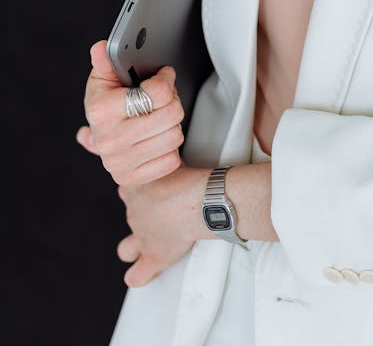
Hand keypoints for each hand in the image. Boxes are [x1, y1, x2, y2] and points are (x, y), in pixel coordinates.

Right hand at [77, 40, 184, 185]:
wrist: (102, 140)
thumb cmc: (106, 106)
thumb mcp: (104, 79)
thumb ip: (106, 61)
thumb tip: (101, 48)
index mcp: (100, 110)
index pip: (155, 93)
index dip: (165, 80)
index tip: (162, 77)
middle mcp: (109, 139)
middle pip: (171, 113)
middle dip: (172, 101)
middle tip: (163, 99)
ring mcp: (119, 162)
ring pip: (174, 135)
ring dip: (172, 125)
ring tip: (158, 118)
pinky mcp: (131, 178)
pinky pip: (171, 160)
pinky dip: (168, 149)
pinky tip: (155, 139)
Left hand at [116, 165, 204, 286]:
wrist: (197, 200)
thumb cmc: (188, 177)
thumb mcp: (169, 156)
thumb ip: (160, 154)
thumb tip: (155, 143)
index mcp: (135, 189)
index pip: (127, 190)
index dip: (138, 191)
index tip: (151, 189)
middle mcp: (135, 214)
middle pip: (131, 216)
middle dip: (142, 216)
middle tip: (162, 212)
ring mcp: (142, 237)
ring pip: (126, 249)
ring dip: (133, 248)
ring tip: (147, 244)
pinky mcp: (154, 257)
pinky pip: (137, 275)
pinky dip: (139, 276)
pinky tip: (145, 274)